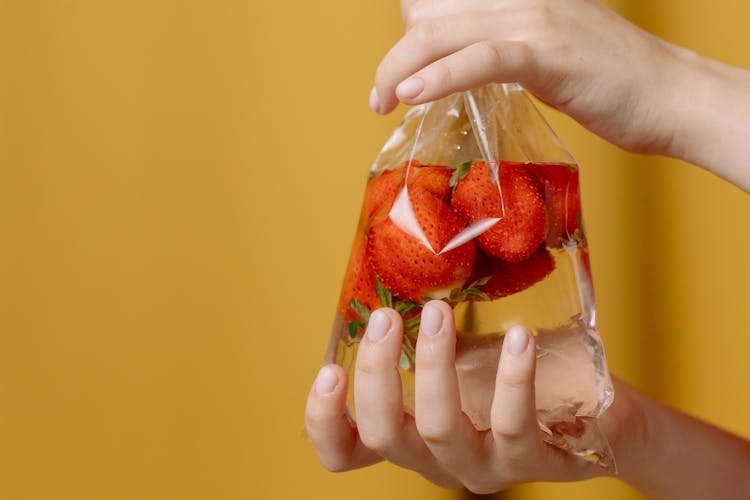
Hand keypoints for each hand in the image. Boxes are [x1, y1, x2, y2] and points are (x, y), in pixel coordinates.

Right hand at [305, 301, 610, 492]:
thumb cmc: (516, 378)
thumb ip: (429, 336)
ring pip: (439, 429)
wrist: (601, 416)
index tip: (329, 370)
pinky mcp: (531, 462)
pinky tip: (518, 338)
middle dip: (377, 372)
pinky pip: (512, 425)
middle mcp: (438, 460)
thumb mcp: (463, 356)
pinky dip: (511, 378)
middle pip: (385, 435)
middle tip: (387, 318)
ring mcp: (483, 467)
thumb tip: (403, 265)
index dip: (325, 422)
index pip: (348, 454)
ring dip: (433, 366)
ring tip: (439, 312)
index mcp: (412, 437)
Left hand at [369, 0, 701, 157]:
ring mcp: (533, 19)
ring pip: (438, 33)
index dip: (412, 28)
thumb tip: (457, 60)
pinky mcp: (547, 55)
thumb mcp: (545, 43)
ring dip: (395, 70)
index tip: (402, 67)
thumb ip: (501, 41)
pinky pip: (479, 59)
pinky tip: (409, 95)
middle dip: (393, 56)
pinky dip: (438, 77)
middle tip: (381, 95)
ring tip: (379, 101)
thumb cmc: (605, 77)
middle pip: (425, 12)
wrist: (668, 94)